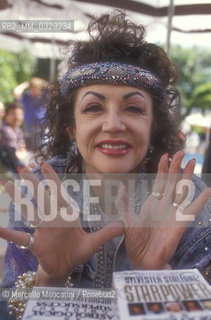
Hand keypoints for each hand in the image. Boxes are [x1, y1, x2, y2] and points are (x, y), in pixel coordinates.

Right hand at [0, 163, 123, 285]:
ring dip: (18, 198)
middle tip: (23, 168)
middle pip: (42, 197)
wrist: (65, 268)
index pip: (59, 193)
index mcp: (66, 215)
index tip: (44, 165)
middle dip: (33, 183)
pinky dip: (9, 233)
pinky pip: (20, 237)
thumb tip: (123, 225)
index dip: (52, 179)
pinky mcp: (36, 243)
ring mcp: (43, 229)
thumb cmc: (78, 252)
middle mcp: (53, 218)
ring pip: (29, 210)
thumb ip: (107, 233)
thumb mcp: (94, 243)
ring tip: (6, 184)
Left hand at [116, 151, 210, 269]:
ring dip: (187, 177)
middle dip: (176, 166)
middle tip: (181, 152)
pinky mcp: (180, 224)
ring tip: (192, 162)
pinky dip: (200, 201)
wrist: (142, 260)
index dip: (162, 168)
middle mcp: (164, 205)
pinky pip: (191, 210)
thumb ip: (124, 203)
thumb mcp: (127, 219)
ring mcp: (173, 213)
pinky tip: (207, 191)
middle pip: (172, 182)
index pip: (159, 181)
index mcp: (152, 203)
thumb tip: (120, 186)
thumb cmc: (134, 241)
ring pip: (182, 190)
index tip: (165, 155)